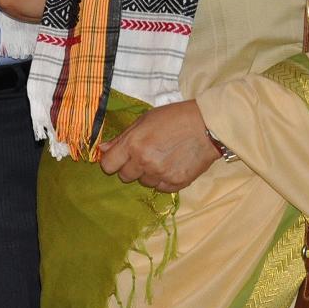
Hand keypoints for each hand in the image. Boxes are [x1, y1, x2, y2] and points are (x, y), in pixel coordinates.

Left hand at [98, 99, 220, 191]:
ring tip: (161, 158)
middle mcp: (144, 162)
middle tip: (143, 156)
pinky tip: (171, 165)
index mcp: (133, 145)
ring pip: (144, 183)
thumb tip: (102, 149)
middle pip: (125, 176)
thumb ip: (122, 138)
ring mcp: (161, 175)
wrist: (206, 126)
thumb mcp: (143, 121)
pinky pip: (161, 188)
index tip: (118, 158)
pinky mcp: (177, 183)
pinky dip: (163, 180)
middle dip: (130, 167)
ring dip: (148, 174)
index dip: (111, 161)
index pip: (108, 165)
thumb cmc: (172, 118)